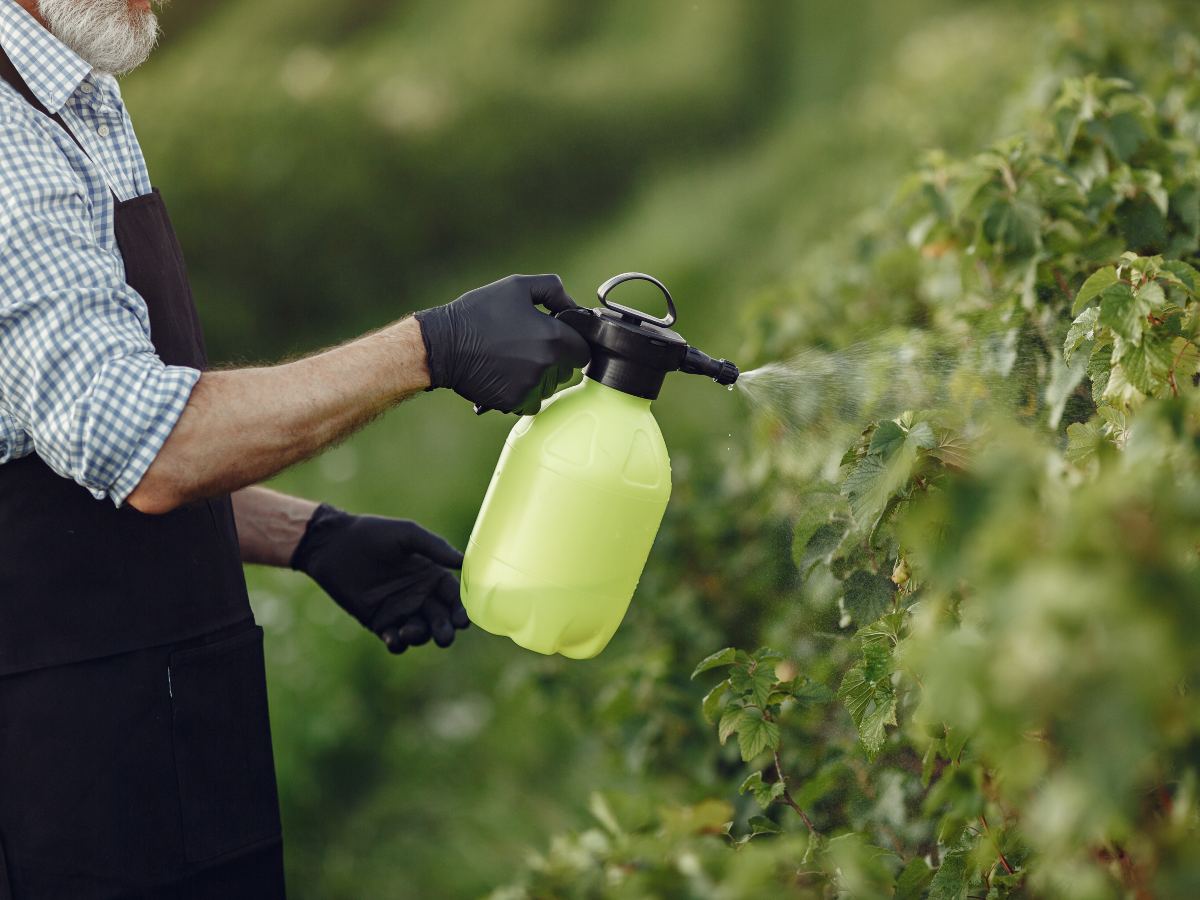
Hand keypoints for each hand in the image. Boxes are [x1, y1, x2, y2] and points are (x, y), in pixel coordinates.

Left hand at [289, 504, 468, 652]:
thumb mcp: (406, 534)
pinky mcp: (379, 622)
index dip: (461, 609)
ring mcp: (400, 611)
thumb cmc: (372, 533)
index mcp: (431, 575)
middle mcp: (420, 595)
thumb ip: (435, 547)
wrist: (333, 545)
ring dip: (421, 636)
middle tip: (444, 636)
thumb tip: (464, 561)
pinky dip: (398, 643)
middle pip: (441, 619)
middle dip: (446, 630)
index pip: (454, 597)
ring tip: (410, 630)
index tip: (463, 620)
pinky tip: (394, 637)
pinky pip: (395, 640)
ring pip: (421, 633)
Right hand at [414, 274, 590, 414]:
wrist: (443, 344)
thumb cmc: (479, 313)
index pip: (583, 350)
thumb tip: (572, 305)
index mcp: (553, 338)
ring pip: (548, 388)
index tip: (557, 337)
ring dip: (538, 377)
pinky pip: (529, 400)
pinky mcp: (513, 402)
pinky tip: (504, 374)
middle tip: (528, 345)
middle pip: (566, 371)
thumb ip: (553, 290)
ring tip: (513, 360)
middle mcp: (546, 366)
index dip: (572, 343)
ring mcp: (530, 388)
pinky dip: (521, 390)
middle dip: (555, 359)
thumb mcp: (517, 286)